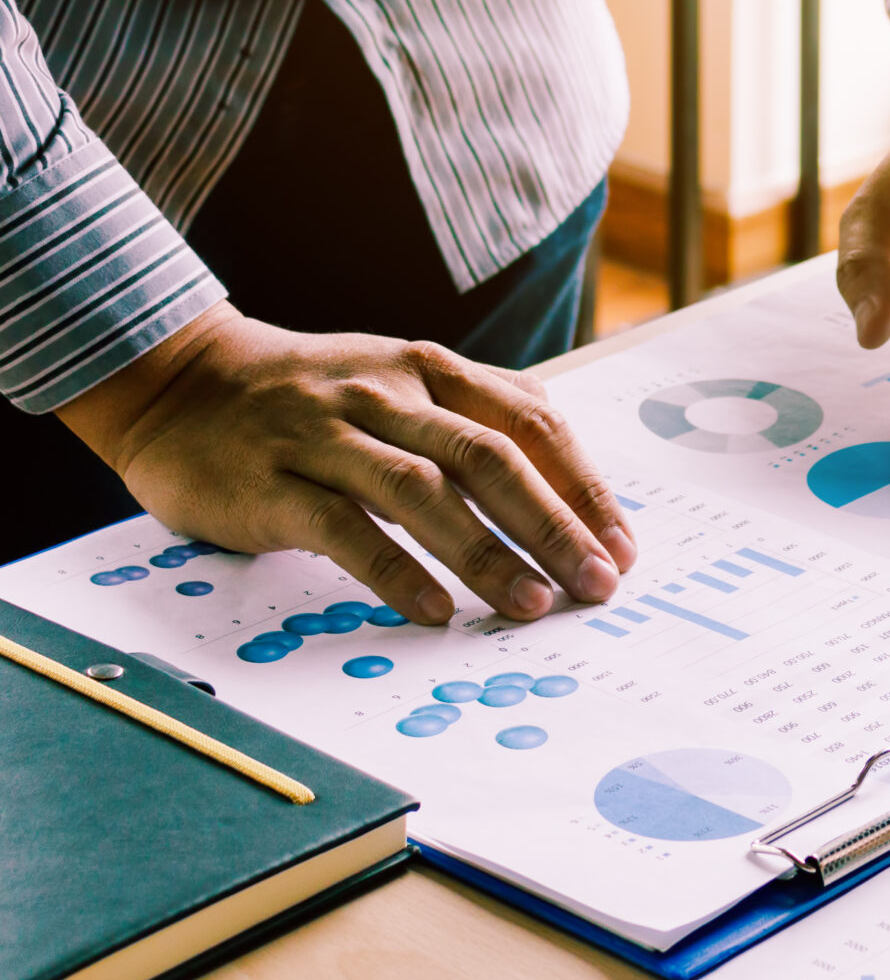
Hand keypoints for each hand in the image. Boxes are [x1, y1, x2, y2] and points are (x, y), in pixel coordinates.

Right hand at [56, 305, 635, 624]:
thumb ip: (477, 418)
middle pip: (489, 457)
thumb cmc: (311, 398)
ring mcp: (325, 436)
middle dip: (554, 524)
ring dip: (487, 551)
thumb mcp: (402, 384)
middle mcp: (386, 394)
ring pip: (422, 490)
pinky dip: (396, 570)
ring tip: (533, 605)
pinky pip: (343, 529)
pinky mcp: (271, 484)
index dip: (583, 487)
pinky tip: (437, 610)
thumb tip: (570, 484)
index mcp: (430, 369)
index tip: (622, 546)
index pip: (530, 424)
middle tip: (596, 583)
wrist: (177, 384)